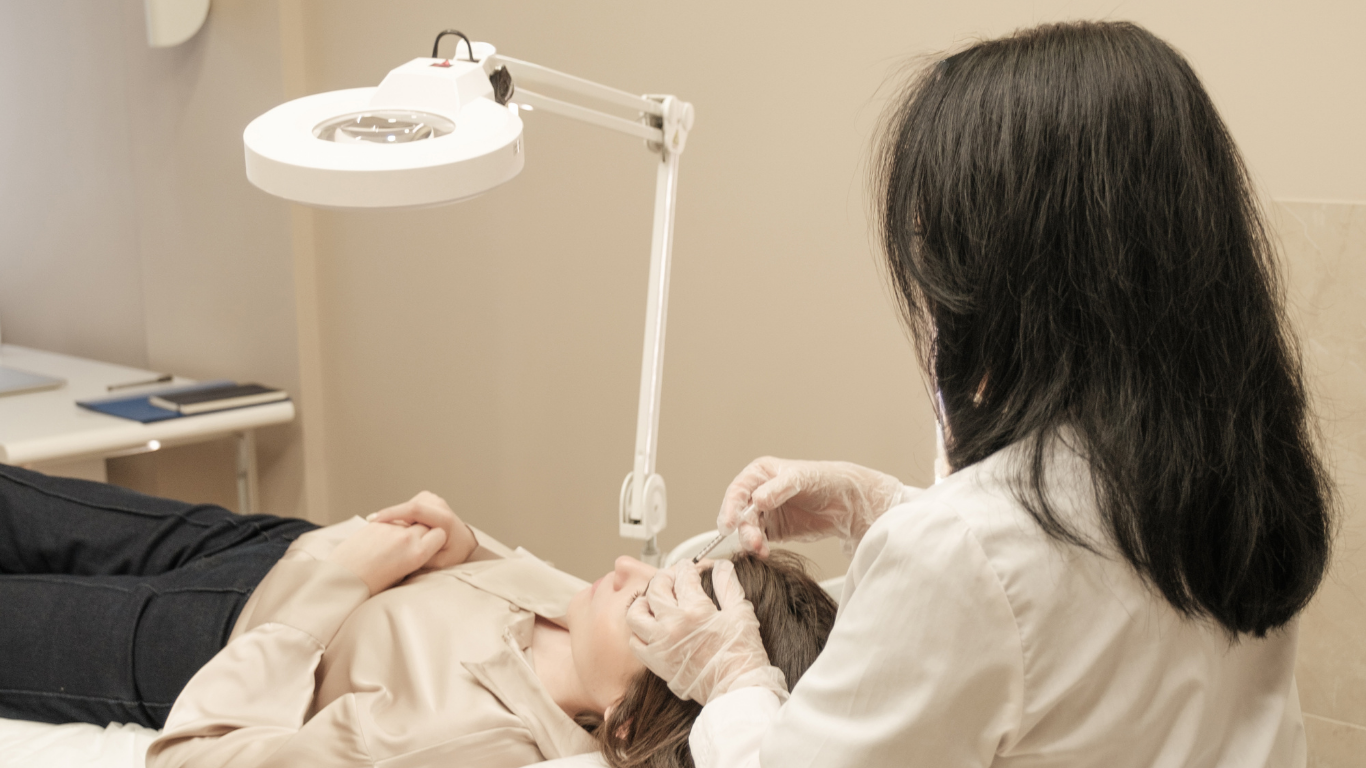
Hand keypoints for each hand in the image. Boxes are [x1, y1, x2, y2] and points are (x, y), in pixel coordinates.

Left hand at [326, 520, 446, 595]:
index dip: (436, 538)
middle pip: (426, 523)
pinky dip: (391, 525)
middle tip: (415, 540)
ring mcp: (391, 528)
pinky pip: (391, 520)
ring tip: (396, 540)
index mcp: (417, 553)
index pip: (440, 534)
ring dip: (407, 525)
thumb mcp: (403, 573)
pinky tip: (383, 539)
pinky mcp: (376, 524)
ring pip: (408, 520)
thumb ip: (416, 556)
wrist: (343, 579)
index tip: (431, 543)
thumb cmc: (372, 584)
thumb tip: (419, 546)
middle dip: (424, 529)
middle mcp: (407, 538)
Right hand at [367, 491, 477, 568]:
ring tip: (382, 526)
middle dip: (388, 514)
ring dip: (394, 514)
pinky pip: (409, 505)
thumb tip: (404, 549)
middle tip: (370, 523)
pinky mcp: (429, 499)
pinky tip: (394, 525)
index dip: (392, 513)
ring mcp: (434, 500)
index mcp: (444, 519)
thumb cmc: (452, 555)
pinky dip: (400, 513)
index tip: (374, 520)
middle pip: (408, 505)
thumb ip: (423, 555)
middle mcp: (440, 505)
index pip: (415, 510)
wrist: (463, 543)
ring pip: (407, 504)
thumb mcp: (439, 563)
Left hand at [627, 560, 787, 704]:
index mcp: (695, 611)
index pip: (684, 576)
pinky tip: (650, 626)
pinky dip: (639, 630)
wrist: (736, 690)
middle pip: (656, 587)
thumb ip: (728, 586)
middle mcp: (672, 625)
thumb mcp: (742, 613)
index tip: (692, 567)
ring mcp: (660, 644)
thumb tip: (721, 566)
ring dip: (643, 600)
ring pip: (636, 613)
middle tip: (674, 576)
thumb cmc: (742, 655)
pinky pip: (635, 642)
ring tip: (654, 598)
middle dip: (666, 575)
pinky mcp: (656, 663)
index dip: (689, 566)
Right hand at [718, 457, 904, 556]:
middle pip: (740, 513)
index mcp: (760, 474)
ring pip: (748, 529)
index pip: (738, 490)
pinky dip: (759, 548)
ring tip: (760, 549)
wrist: (848, 503)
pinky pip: (759, 540)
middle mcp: (758, 493)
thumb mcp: (801, 479)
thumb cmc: (826, 481)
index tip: (728, 524)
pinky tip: (764, 553)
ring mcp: (765, 513)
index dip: (730, 507)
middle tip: (752, 541)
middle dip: (743, 528)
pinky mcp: (774, 531)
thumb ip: (778, 489)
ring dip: (750, 540)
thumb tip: (757, 500)